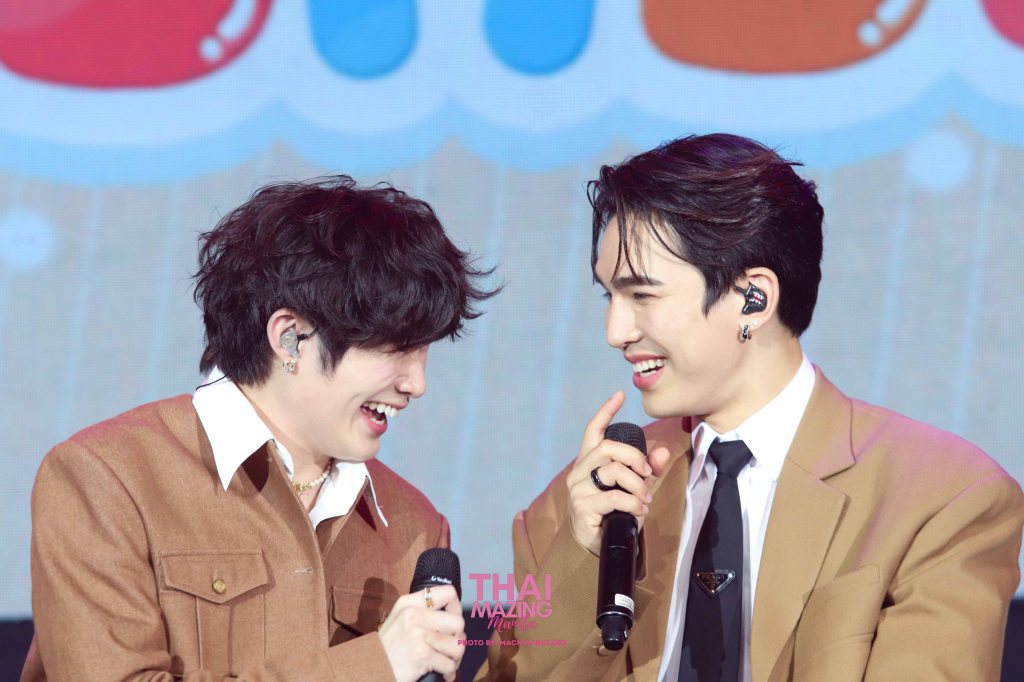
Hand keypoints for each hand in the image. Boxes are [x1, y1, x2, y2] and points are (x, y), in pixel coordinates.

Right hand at [379, 585, 465, 681]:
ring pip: (458, 645)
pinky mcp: (422, 655)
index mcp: (409, 603)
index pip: (448, 593)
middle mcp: (414, 614)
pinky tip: (442, 674)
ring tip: (447, 662)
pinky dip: (449, 673)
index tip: (452, 624)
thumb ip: (421, 612)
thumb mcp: (399, 620)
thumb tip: (452, 616)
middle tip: (449, 649)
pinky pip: (449, 664)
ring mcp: (418, 634)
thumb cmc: (387, 649)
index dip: (456, 609)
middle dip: (458, 639)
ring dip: (456, 659)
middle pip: (458, 622)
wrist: (370, 669)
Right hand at [566, 391, 670, 555]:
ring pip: (612, 471)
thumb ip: (648, 469)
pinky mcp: (582, 507)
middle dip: (634, 456)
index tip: (620, 395)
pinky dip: (634, 502)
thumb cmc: (615, 511)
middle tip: (647, 472)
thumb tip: (662, 452)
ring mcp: (578, 488)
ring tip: (646, 498)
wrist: (599, 545)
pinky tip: (640, 509)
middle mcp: (579, 471)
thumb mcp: (635, 486)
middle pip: (607, 447)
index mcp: (589, 461)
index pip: (593, 430)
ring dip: (637, 484)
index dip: (606, 411)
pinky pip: (615, 497)